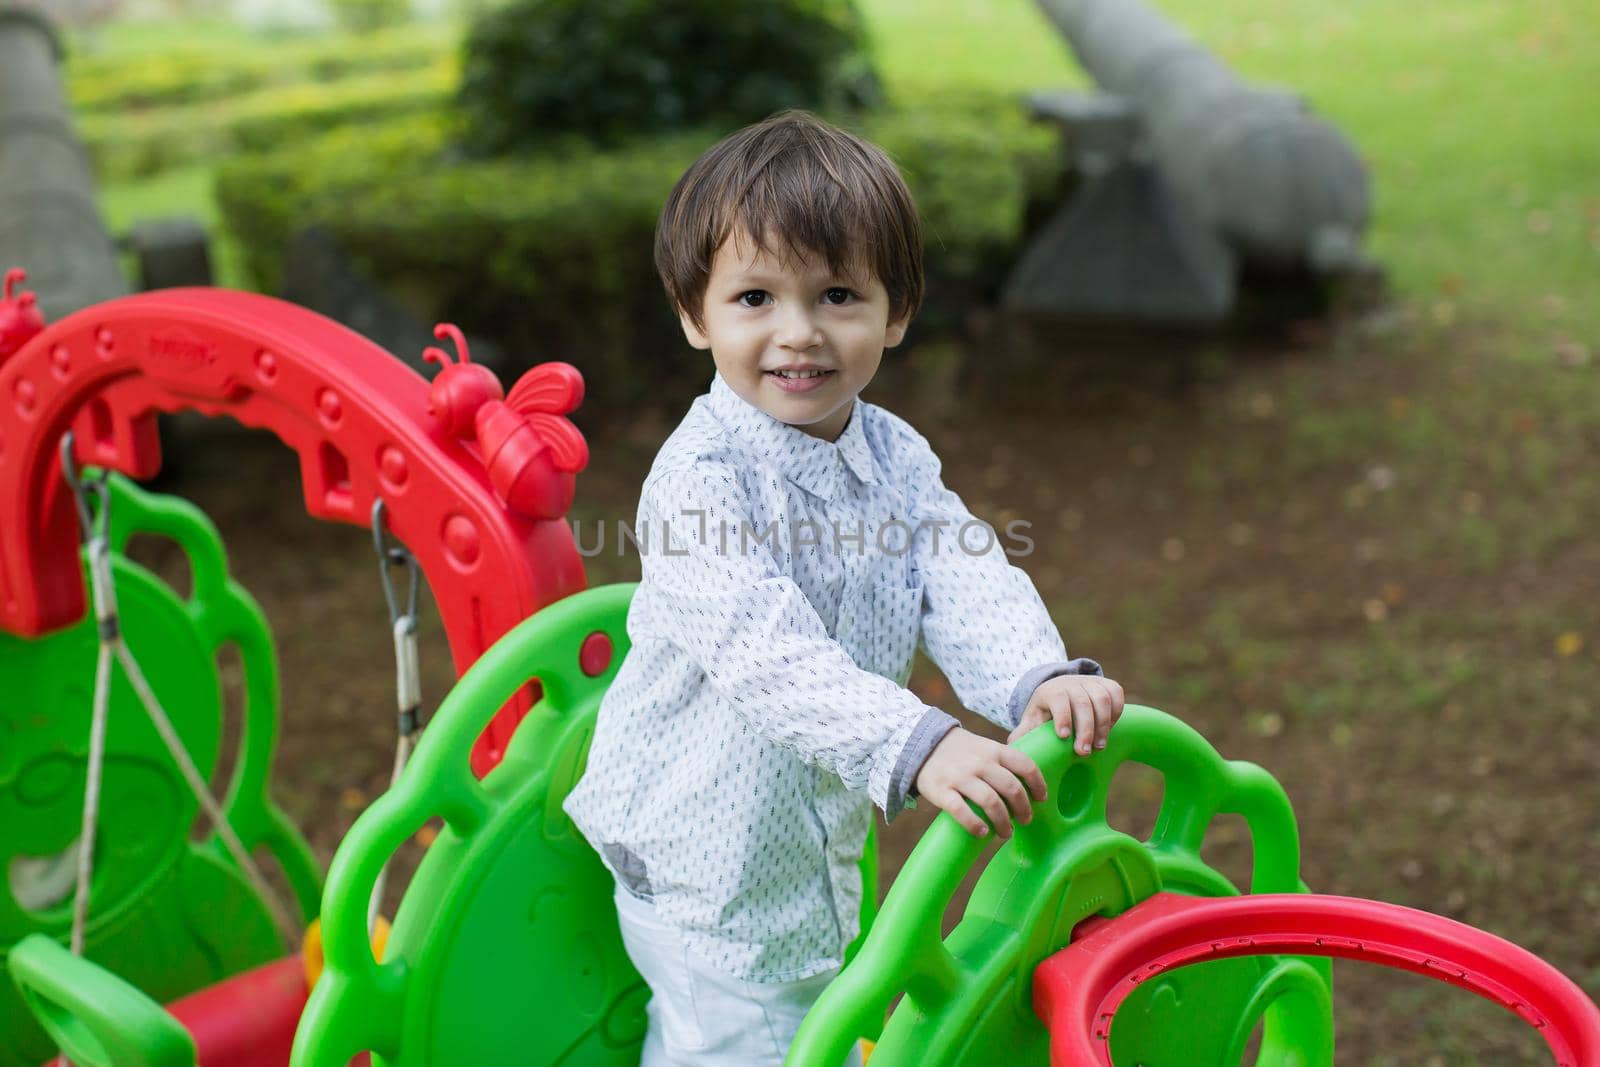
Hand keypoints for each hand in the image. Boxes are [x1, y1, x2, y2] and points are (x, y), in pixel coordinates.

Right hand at [913, 728, 1046, 839]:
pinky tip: (982, 833)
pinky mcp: (941, 790)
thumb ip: (1004, 762)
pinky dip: (974, 824)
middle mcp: (980, 762)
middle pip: (1011, 788)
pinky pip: (961, 810)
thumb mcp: (985, 747)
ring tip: (1006, 833)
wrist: (923, 745)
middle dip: (1023, 809)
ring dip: (1003, 822)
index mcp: (994, 750)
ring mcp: (960, 776)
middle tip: (1025, 820)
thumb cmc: (962, 752)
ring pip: (990, 802)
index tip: (1042, 798)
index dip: (1038, 784)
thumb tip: (1029, 788)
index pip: (1025, 765)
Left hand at [1007, 674, 1124, 754]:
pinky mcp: (1106, 683)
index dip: (1062, 716)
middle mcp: (1070, 682)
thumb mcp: (1033, 720)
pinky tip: (1109, 729)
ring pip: (1101, 698)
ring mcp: (1090, 681)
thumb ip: (1024, 733)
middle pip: (1082, 702)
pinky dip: (1116, 712)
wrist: (1062, 692)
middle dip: (1085, 729)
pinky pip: (1116, 694)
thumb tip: (1014, 747)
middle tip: (1084, 752)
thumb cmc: (1046, 712)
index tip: (1063, 737)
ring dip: (1103, 724)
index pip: (1058, 698)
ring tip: (1099, 746)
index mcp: (1049, 691)